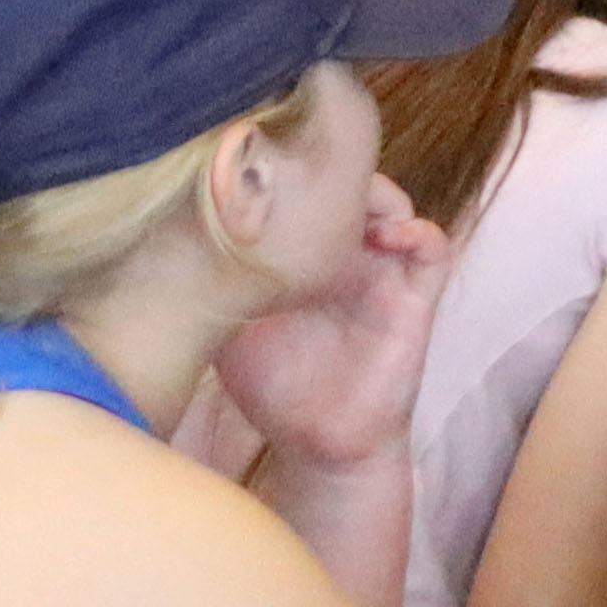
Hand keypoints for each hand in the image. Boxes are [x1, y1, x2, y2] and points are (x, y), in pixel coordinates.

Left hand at [221, 180, 453, 471]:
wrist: (316, 440)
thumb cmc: (271, 383)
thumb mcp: (228, 325)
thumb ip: (215, 285)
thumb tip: (174, 243)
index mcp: (305, 253)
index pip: (309, 191)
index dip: (294, 170)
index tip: (267, 165)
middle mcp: (347, 253)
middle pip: (352, 185)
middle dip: (333, 171)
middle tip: (305, 178)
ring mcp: (383, 270)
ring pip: (394, 204)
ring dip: (376, 194)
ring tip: (345, 207)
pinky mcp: (414, 297)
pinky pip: (432, 247)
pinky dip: (417, 231)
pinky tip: (387, 235)